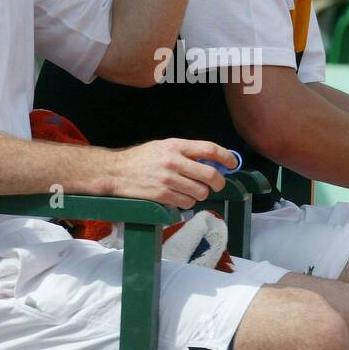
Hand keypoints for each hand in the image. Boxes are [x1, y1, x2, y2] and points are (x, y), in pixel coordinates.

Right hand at [105, 138, 229, 208]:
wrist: (116, 171)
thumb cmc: (141, 158)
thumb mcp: (163, 146)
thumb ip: (186, 152)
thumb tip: (212, 161)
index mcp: (175, 146)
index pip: (209, 149)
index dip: (226, 156)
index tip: (232, 163)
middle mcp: (173, 161)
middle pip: (210, 174)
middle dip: (219, 182)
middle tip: (218, 185)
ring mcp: (168, 179)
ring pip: (200, 192)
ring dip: (201, 194)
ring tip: (193, 191)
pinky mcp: (162, 195)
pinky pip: (186, 203)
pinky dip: (187, 203)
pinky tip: (180, 197)